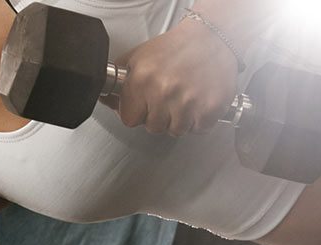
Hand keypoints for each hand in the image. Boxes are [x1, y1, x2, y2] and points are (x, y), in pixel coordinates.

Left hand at [115, 17, 241, 135]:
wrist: (212, 38)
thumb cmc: (177, 47)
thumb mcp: (139, 56)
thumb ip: (121, 81)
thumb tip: (108, 100)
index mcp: (142, 79)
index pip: (128, 119)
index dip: (137, 113)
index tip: (144, 106)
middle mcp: (163, 93)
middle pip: (153, 127)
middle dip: (159, 115)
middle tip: (169, 96)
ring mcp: (187, 104)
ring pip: (175, 131)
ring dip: (180, 119)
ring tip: (185, 97)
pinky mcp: (209, 110)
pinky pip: (198, 129)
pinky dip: (199, 119)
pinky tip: (198, 100)